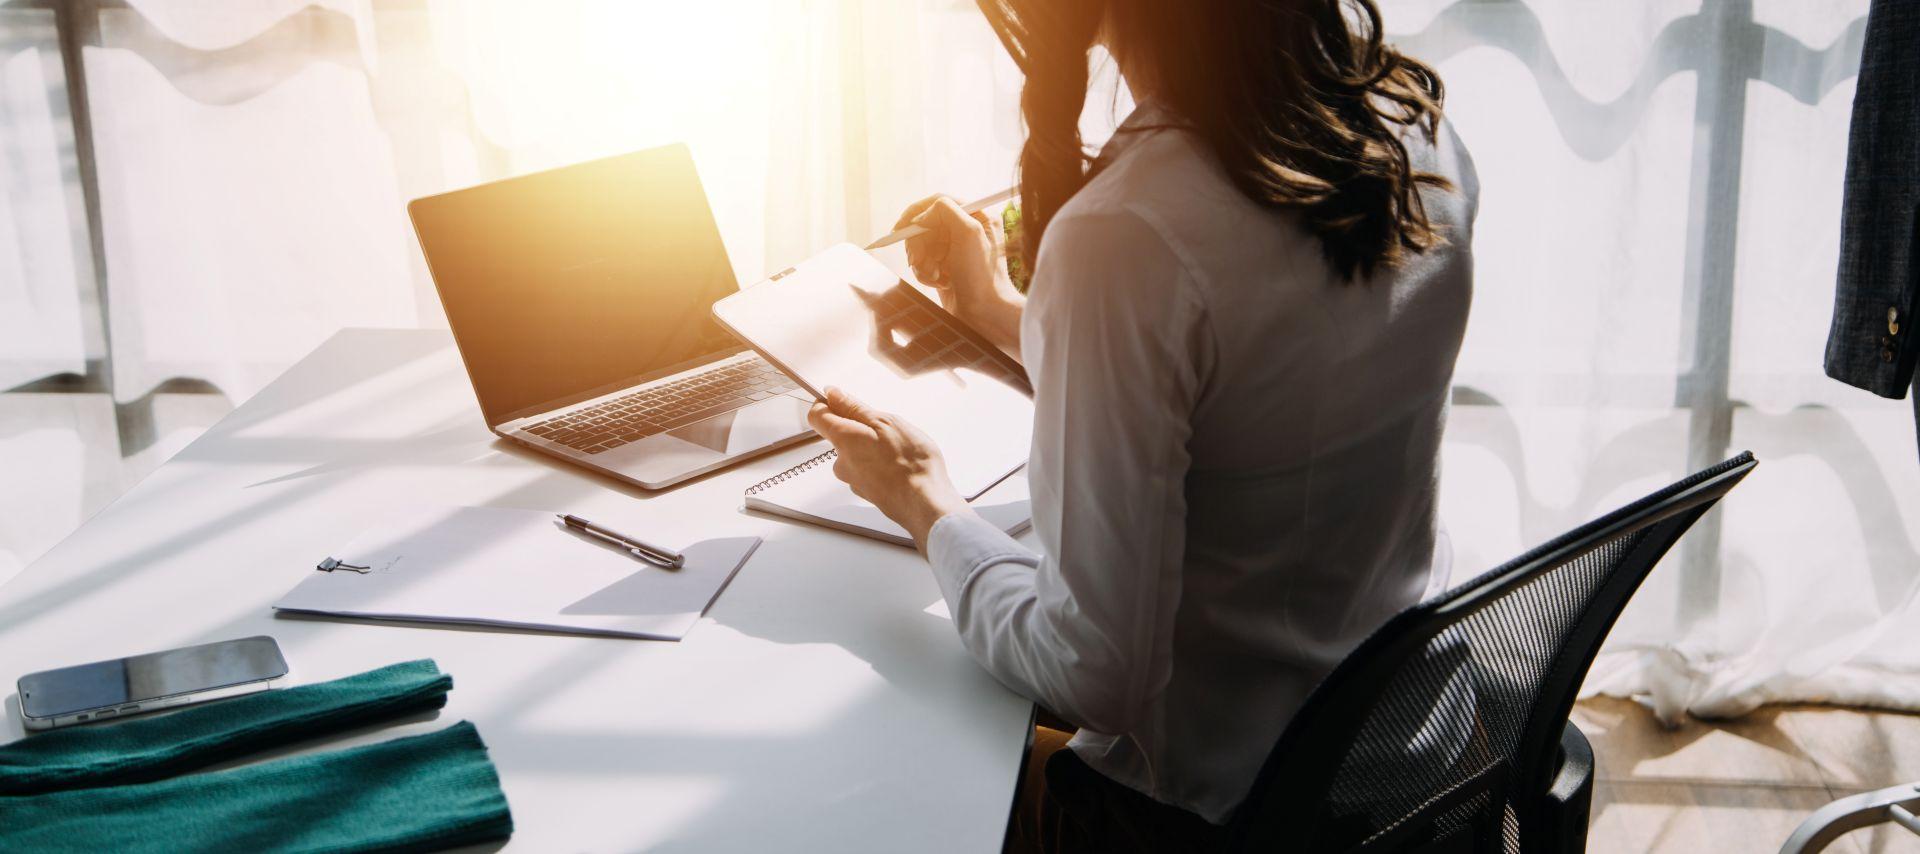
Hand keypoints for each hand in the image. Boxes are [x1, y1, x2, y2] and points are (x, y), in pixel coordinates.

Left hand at [806, 386, 971, 549]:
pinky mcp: (867, 492)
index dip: (826, 402)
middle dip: (860, 427)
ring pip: (857, 453)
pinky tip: (900, 465)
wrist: (923, 503)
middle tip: (887, 427)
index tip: (842, 398)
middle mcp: (841, 462)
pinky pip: (868, 470)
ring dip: (873, 446)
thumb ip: (854, 407)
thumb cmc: (909, 463)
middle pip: (840, 435)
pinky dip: (880, 464)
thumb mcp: (885, 422)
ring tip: (899, 449)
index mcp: (843, 439)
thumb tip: (832, 394)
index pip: (817, 415)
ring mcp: (853, 480)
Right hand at [895, 195, 1025, 356]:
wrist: (984, 315)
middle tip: (918, 260)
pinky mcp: (945, 267)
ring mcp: (954, 249)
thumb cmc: (982, 276)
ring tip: (935, 276)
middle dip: (919, 243)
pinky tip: (940, 283)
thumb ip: (945, 210)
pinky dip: (925, 273)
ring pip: (921, 245)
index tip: (902, 228)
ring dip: (922, 261)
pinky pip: (922, 263)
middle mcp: (966, 230)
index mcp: (977, 215)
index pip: (939, 202)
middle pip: (926, 224)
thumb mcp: (969, 233)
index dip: (917, 213)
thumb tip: (921, 215)